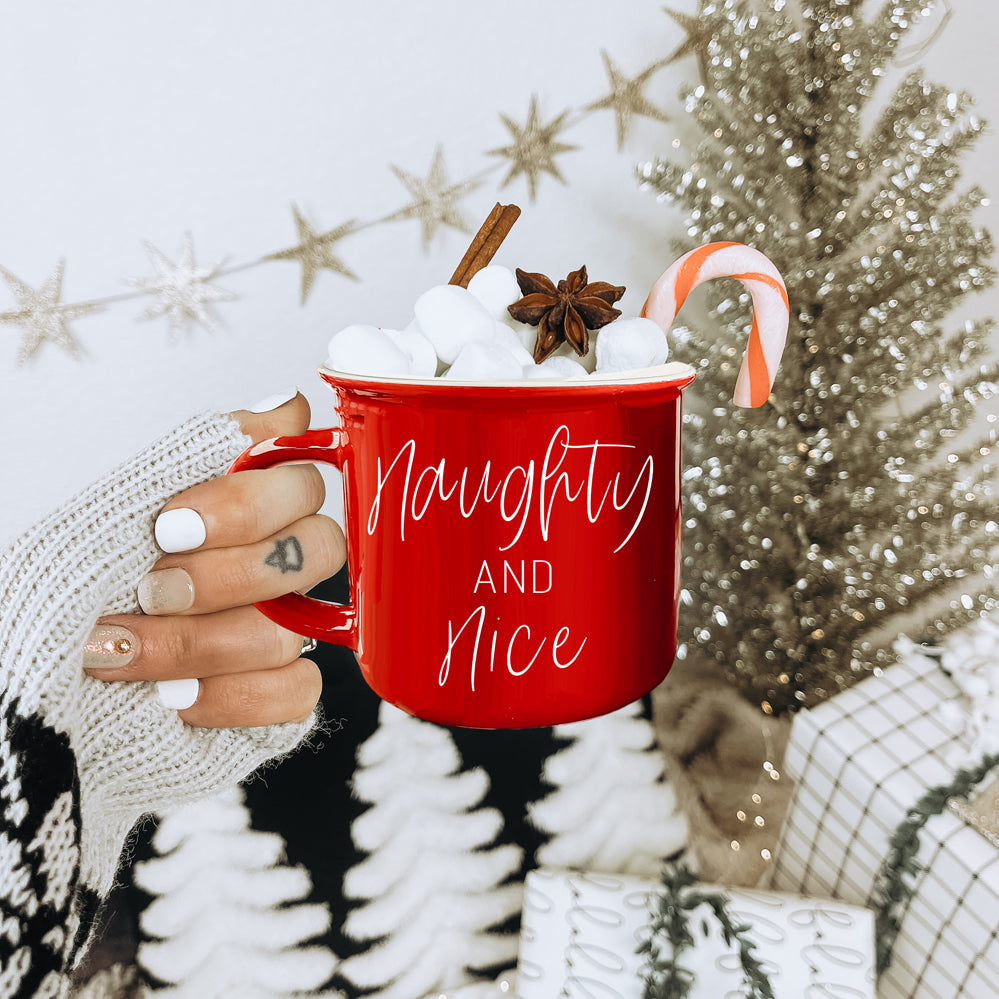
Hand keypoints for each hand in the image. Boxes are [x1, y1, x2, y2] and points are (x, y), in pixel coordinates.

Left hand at [83, 393, 343, 727]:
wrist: (25, 672)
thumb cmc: (62, 587)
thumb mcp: (116, 507)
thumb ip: (207, 452)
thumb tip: (289, 405)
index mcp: (241, 512)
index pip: (304, 483)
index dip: (248, 505)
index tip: (169, 525)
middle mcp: (270, 566)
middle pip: (321, 549)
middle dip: (229, 574)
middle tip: (153, 587)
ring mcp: (277, 631)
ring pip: (290, 629)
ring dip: (196, 643)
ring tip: (122, 649)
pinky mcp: (274, 693)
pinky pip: (294, 691)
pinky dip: (227, 697)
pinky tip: (172, 696)